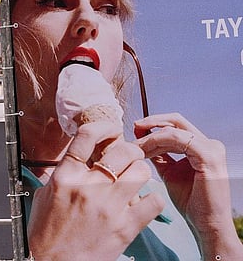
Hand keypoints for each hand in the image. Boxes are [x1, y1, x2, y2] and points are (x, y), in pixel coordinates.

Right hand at [28, 121, 163, 259]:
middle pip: (123, 150)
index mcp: (66, 177)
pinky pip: (154, 201)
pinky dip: (152, 199)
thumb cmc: (47, 235)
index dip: (103, 127)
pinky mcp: (125, 227)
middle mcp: (89, 187)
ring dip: (141, 171)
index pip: (86, 136)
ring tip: (136, 178)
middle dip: (129, 150)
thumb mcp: (45, 196)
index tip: (111, 130)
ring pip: (141, 171)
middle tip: (128, 157)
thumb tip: (76, 160)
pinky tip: (143, 202)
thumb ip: (62, 175)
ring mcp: (109, 207)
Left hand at [134, 113, 242, 258]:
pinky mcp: (208, 156)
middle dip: (151, 122)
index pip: (176, 125)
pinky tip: (145, 151)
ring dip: (150, 136)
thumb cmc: (190, 201)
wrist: (205, 224)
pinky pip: (177, 140)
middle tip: (133, 128)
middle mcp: (209, 144)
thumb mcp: (169, 172)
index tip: (135, 129)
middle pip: (176, 120)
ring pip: (173, 130)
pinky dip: (158, 142)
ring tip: (135, 146)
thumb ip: (160, 155)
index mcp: (202, 146)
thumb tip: (142, 141)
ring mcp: (211, 148)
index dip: (154, 124)